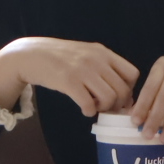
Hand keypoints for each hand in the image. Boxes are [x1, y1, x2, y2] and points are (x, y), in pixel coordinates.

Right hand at [0, 37, 138, 117]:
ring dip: (104, 108)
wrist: (30, 54)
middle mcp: (96, 59)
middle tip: (106, 107)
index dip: (129, 89)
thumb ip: (103, 66)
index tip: (119, 97)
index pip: (132, 74)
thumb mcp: (85, 53)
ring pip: (109, 98)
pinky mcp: (68, 81)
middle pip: (122, 90)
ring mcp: (83, 70)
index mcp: (103, 52)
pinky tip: (84, 109)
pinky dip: (89, 111)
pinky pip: (89, 104)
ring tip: (94, 106)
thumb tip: (121, 91)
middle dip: (118, 104)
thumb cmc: (59, 57)